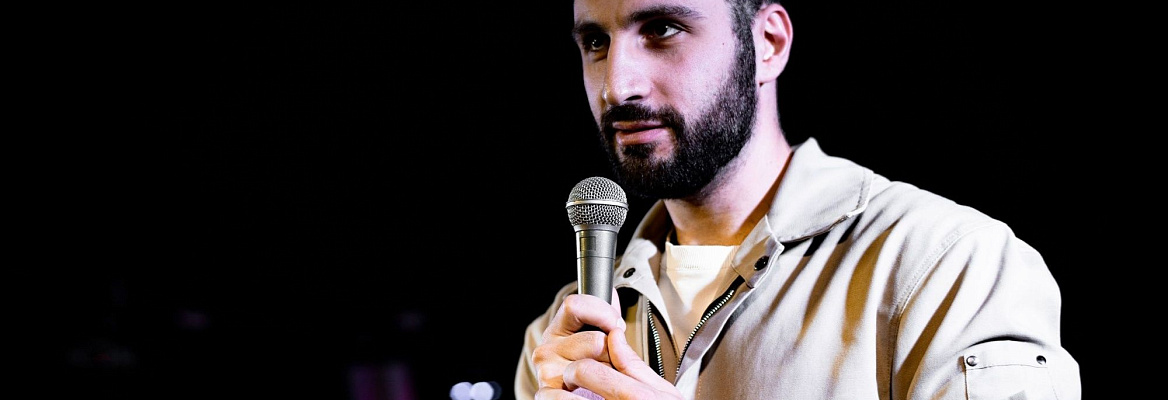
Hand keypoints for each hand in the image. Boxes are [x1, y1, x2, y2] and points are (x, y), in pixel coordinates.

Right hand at [532, 290, 683, 398]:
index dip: (602, 312)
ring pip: (590, 365)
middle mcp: (547, 350)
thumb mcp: (600, 340)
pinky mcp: (547, 394)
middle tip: (611, 362)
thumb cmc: (595, 371)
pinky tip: (593, 393)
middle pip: (594, 340)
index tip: (616, 324)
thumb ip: (605, 318)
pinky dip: (590, 394)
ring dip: (604, 375)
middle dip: (610, 351)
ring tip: (601, 380)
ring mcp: (546, 372)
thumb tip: (612, 294)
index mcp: (559, 330)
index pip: (574, 305)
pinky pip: (574, 391)